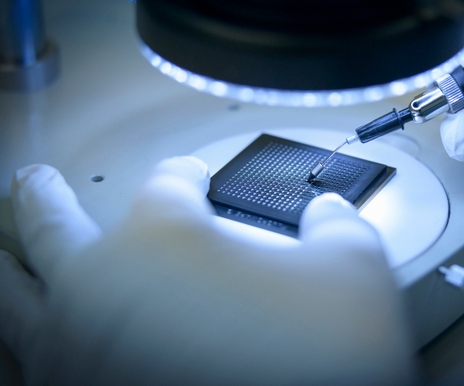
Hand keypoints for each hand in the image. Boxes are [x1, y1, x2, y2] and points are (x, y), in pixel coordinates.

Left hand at [0, 157, 415, 384]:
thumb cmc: (315, 361)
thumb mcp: (353, 272)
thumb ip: (339, 226)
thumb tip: (331, 213)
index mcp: (167, 237)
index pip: (169, 184)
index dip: (184, 173)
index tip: (188, 175)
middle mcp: (105, 285)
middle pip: (56, 223)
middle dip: (45, 199)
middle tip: (35, 183)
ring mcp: (78, 348)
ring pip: (15, 296)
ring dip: (8, 269)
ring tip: (2, 256)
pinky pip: (26, 365)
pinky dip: (19, 348)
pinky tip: (25, 347)